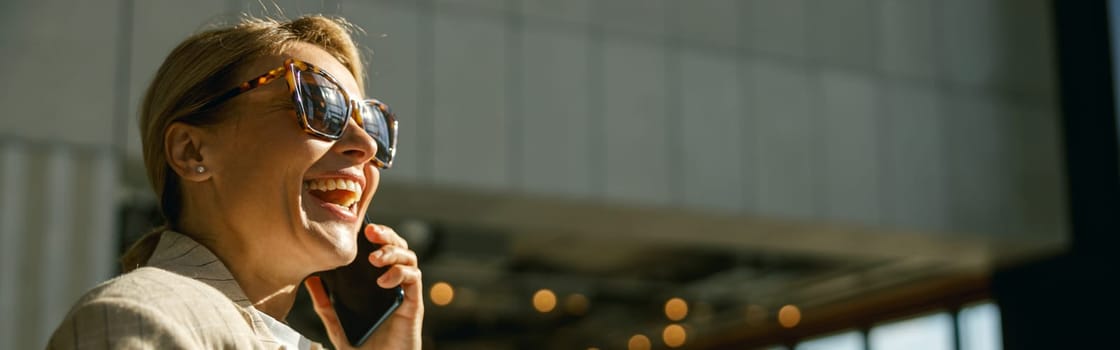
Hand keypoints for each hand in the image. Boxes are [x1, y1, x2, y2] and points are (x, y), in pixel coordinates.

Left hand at [304, 224, 423, 349]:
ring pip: (409, 257)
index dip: (374, 235)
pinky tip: (383, 281)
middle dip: (386, 234)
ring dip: (393, 252)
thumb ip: (325, 307)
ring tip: (375, 259)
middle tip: (370, 233)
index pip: (380, 249)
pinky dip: (400, 273)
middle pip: (398, 246)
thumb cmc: (364, 349)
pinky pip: (414, 278)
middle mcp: (393, 283)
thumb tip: (311, 281)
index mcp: (376, 284)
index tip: (359, 228)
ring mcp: (404, 292)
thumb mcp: (338, 327)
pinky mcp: (413, 303)